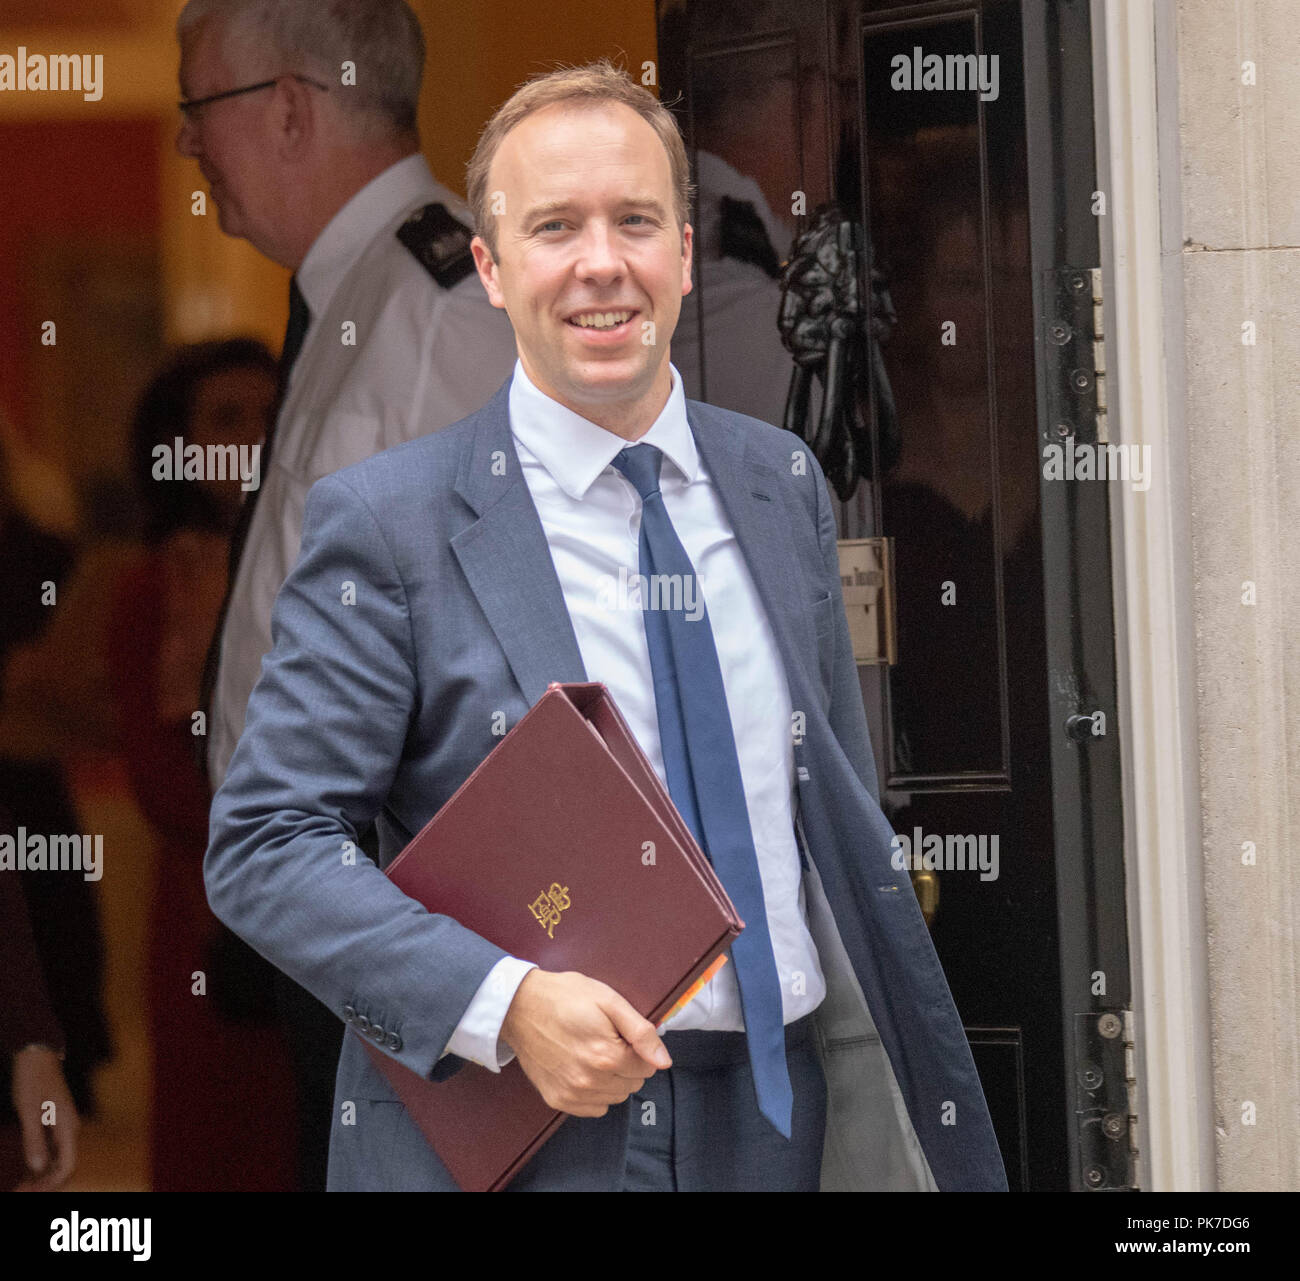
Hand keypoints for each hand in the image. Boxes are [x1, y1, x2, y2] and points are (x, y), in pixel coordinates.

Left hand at [10, 1045, 79, 1190]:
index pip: (67, 1166)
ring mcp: (62, 1127)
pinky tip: (24, 1171)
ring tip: (20, 1186)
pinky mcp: (53, 1124)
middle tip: (20, 1191)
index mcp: (68, 1127)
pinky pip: (50, 1151)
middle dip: (45, 1184)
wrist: (37, 1055)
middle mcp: (69, 1130)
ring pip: (56, 1161)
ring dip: (41, 1177)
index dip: (51, 1184)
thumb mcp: (29, 1110)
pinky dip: (39, 1164)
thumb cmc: (33, 1080)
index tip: (28, 1192)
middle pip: (63, 1167)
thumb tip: (38, 1168)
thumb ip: (34, 1139)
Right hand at [500, 969, 671, 1117]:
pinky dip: (595, 1092)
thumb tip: (664, 1061)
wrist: (519, 1006)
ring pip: (615, 1097)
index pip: (647, 1066)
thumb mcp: (609, 1000)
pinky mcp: (557, 1100)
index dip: (638, 1047)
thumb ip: (640, 1032)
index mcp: (607, 1056)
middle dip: (627, 1063)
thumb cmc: (565, 997)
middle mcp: (590, 1081)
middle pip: (633, 1083)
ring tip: (592, 1051)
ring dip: (612, 1078)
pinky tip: (583, 1068)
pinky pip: (594, 1108)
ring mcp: (572, 1094)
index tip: (620, 1033)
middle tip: (606, 1039)